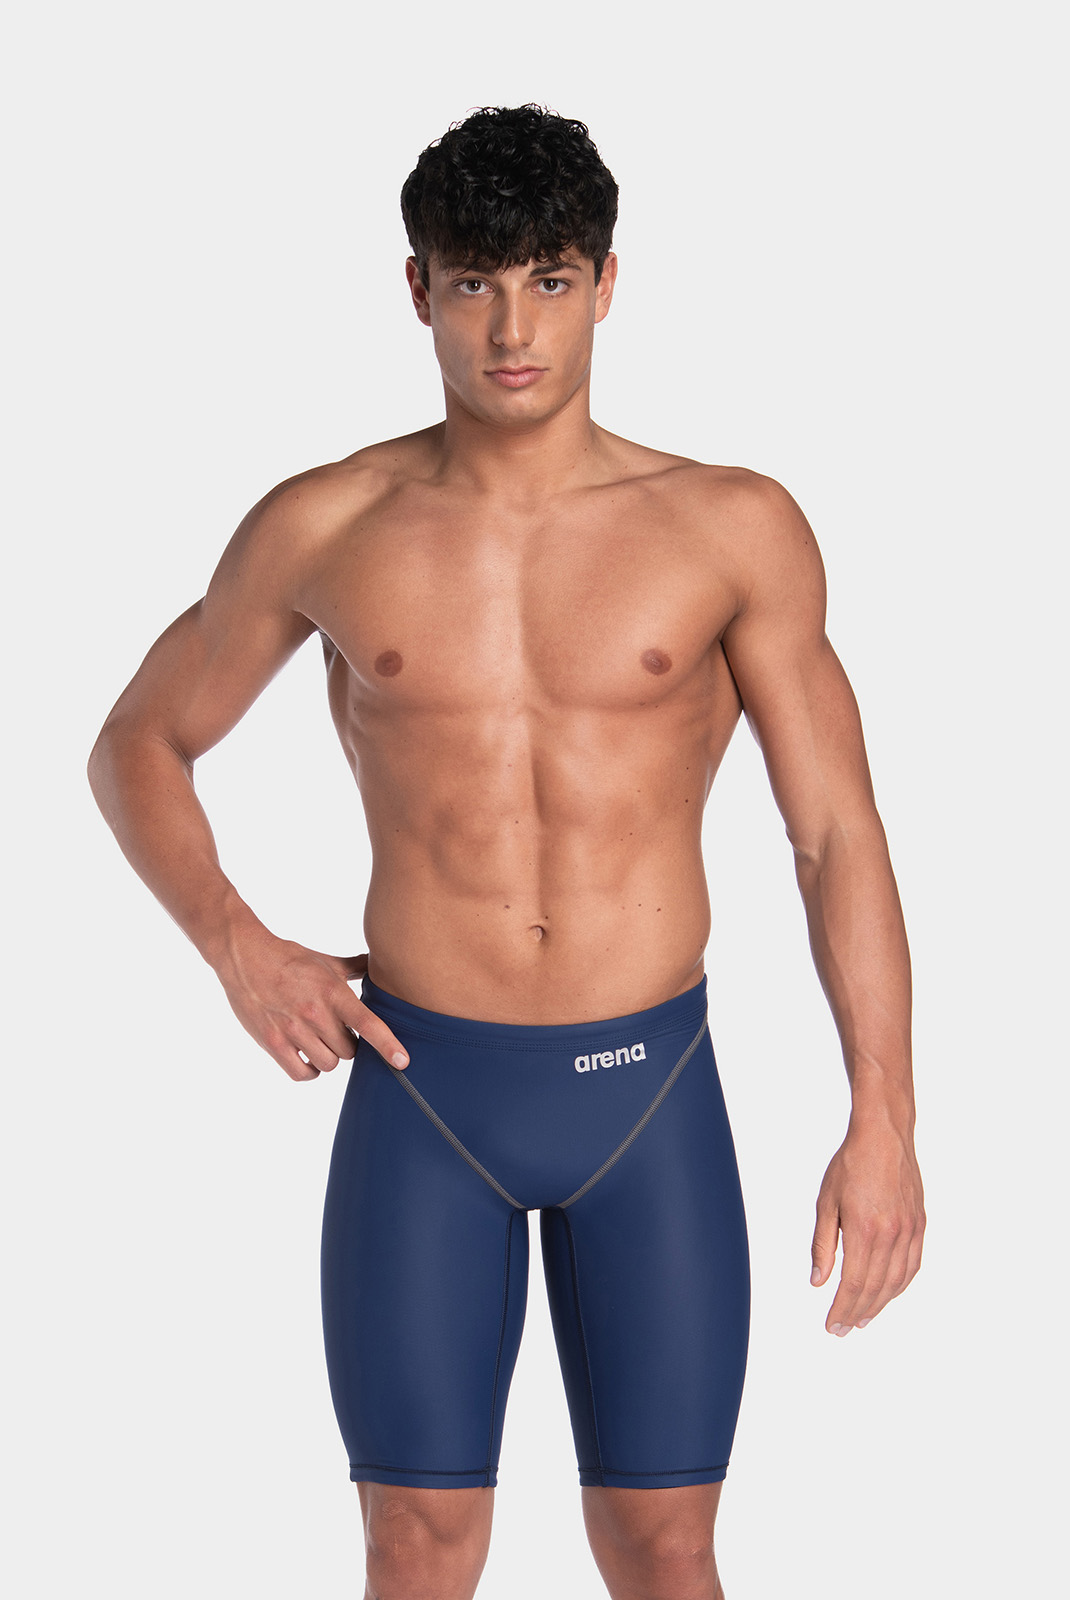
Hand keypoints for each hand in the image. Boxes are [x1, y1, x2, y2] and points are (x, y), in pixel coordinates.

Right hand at [216, 929, 409, 1081]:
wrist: (246, 958)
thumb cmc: (289, 958)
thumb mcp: (325, 961)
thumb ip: (354, 967)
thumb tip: (377, 963)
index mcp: (332, 992)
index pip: (367, 1023)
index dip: (387, 1045)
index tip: (402, 1062)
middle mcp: (315, 1013)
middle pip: (349, 1051)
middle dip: (347, 1045)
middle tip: (337, 1032)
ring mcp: (293, 1030)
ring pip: (328, 1064)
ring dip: (328, 1057)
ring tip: (320, 1041)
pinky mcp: (273, 1042)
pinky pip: (301, 1073)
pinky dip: (309, 1071)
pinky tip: (307, 1057)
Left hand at [810, 1117, 924, 1333]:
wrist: (885, 1136)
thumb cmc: (852, 1163)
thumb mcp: (826, 1202)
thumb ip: (823, 1244)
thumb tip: (818, 1281)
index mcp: (865, 1230)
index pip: (853, 1283)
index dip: (842, 1309)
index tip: (832, 1326)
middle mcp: (891, 1234)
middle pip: (875, 1288)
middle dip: (858, 1313)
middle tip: (844, 1329)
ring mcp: (909, 1230)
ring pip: (896, 1281)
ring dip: (880, 1304)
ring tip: (863, 1318)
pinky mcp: (920, 1225)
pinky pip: (913, 1265)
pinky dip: (900, 1285)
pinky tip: (888, 1293)